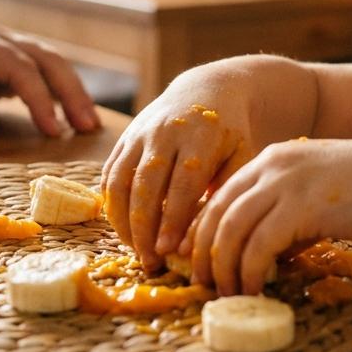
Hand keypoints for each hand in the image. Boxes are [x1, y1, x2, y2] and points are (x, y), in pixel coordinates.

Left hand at [0, 21, 98, 137]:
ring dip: (72, 92)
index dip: (39, 98)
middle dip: (71, 92)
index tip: (52, 131)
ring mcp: (4, 48)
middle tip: (88, 126)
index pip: (19, 67)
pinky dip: (60, 94)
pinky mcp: (7, 64)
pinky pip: (41, 75)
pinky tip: (72, 116)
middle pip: (46, 59)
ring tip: (89, 124)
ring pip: (50, 63)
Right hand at [100, 85, 262, 270]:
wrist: (208, 90)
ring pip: (120, 181)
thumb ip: (224, 190)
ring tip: (134, 248)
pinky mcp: (124, 138)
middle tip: (149, 261)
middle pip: (146, 186)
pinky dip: (110, 203)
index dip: (172, 220)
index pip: (182, 185)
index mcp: (199, 137)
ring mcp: (139, 134)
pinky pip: (109, 174)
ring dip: (122, 220)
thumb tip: (199, 236)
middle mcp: (164, 133)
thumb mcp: (241, 155)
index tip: (167, 251)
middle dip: (144, 228)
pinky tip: (123, 227)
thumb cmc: (229, 132)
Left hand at [190, 139, 351, 295]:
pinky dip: (249, 272)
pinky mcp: (299, 209)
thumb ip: (287, 210)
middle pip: (217, 212)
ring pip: (231, 231)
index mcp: (272, 158)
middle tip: (202, 282)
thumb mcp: (315, 188)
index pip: (221, 194)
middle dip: (203, 252)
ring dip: (223, 267)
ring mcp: (283, 185)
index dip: (204, 229)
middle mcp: (270, 166)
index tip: (199, 257)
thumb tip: (269, 251)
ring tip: (225, 293)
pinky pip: (258, 247)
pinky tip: (253, 289)